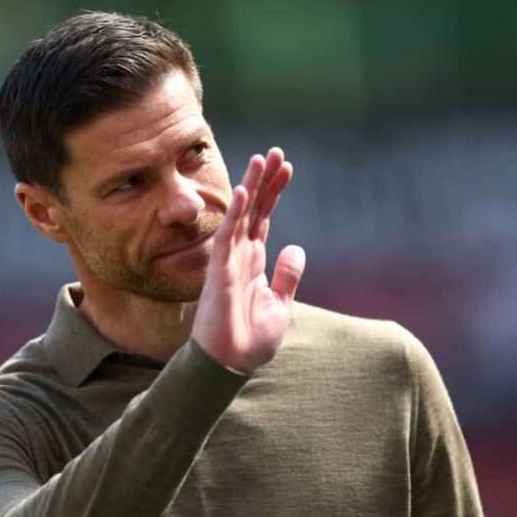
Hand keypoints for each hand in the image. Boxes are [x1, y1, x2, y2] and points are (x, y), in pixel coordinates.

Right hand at [191, 147, 305, 373]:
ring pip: (240, 215)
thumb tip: (297, 249)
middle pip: (254, 209)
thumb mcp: (279, 305)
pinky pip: (227, 237)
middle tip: (275, 152)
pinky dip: (235, 214)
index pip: (265, 218)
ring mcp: (229, 261)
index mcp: (254, 261)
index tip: (287, 167)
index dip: (274, 192)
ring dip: (251, 186)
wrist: (231, 364)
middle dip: (265, 180)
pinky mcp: (220, 272)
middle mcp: (240, 255)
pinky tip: (244, 192)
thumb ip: (287, 276)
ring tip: (261, 158)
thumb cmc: (250, 340)